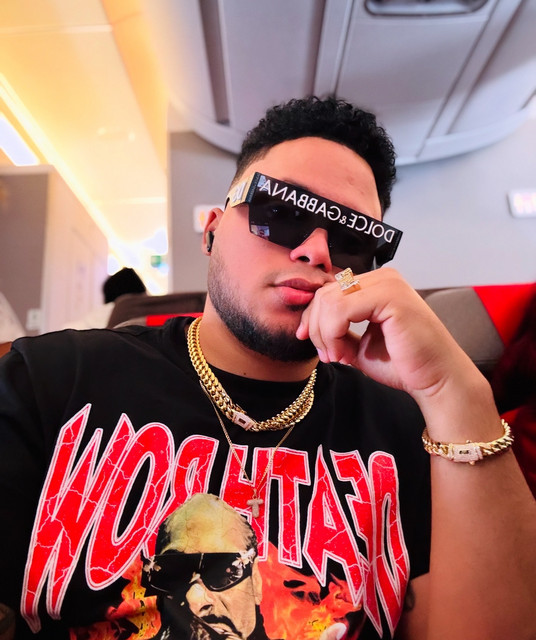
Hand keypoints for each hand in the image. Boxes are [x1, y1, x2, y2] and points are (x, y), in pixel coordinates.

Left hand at [296, 268, 482, 410]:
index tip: (308, 340)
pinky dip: (331, 333)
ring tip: (336, 356)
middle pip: (325, 293)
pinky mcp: (390, 297)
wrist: (437, 380)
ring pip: (329, 300)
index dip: (312, 316)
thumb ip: (338, 330)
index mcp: (377, 285)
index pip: (330, 290)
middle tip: (327, 355)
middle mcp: (383, 278)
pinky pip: (341, 309)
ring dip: (323, 333)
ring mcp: (387, 284)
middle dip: (316, 327)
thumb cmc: (405, 364)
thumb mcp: (360, 344)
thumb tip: (310, 328)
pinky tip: (341, 353)